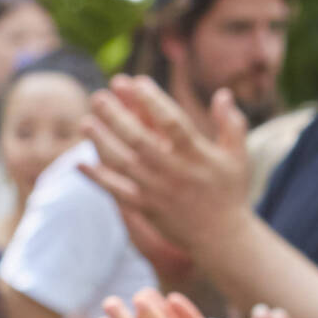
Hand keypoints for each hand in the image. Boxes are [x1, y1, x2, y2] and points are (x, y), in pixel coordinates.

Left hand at [86, 76, 253, 261]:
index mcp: (197, 154)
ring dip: (102, 142)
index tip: (136, 80)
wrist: (221, 236)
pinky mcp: (145, 207)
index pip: (172, 122)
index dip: (153, 100)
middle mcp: (174, 170)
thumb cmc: (230, 191)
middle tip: (99, 96)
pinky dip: (97, 178)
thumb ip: (231, 123)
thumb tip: (222, 93)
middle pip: (140, 139)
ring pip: (123, 163)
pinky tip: (79, 163)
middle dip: (117, 116)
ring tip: (84, 121)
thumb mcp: (238, 155)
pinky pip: (116, 191)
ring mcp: (157, 189)